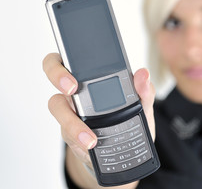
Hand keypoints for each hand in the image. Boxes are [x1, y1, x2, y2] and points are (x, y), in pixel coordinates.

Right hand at [42, 53, 155, 188]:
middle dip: (58, 77)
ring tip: (91, 139)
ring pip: (57, 106)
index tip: (76, 75)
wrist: (124, 148)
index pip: (72, 56)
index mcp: (95, 75)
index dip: (67, 60)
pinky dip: (80, 138)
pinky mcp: (69, 130)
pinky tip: (92, 145)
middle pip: (54, 72)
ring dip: (72, 123)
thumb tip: (143, 74)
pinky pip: (67, 131)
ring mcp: (71, 109)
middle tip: (72, 90)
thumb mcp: (142, 104)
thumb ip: (144, 89)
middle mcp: (78, 88)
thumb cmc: (130, 117)